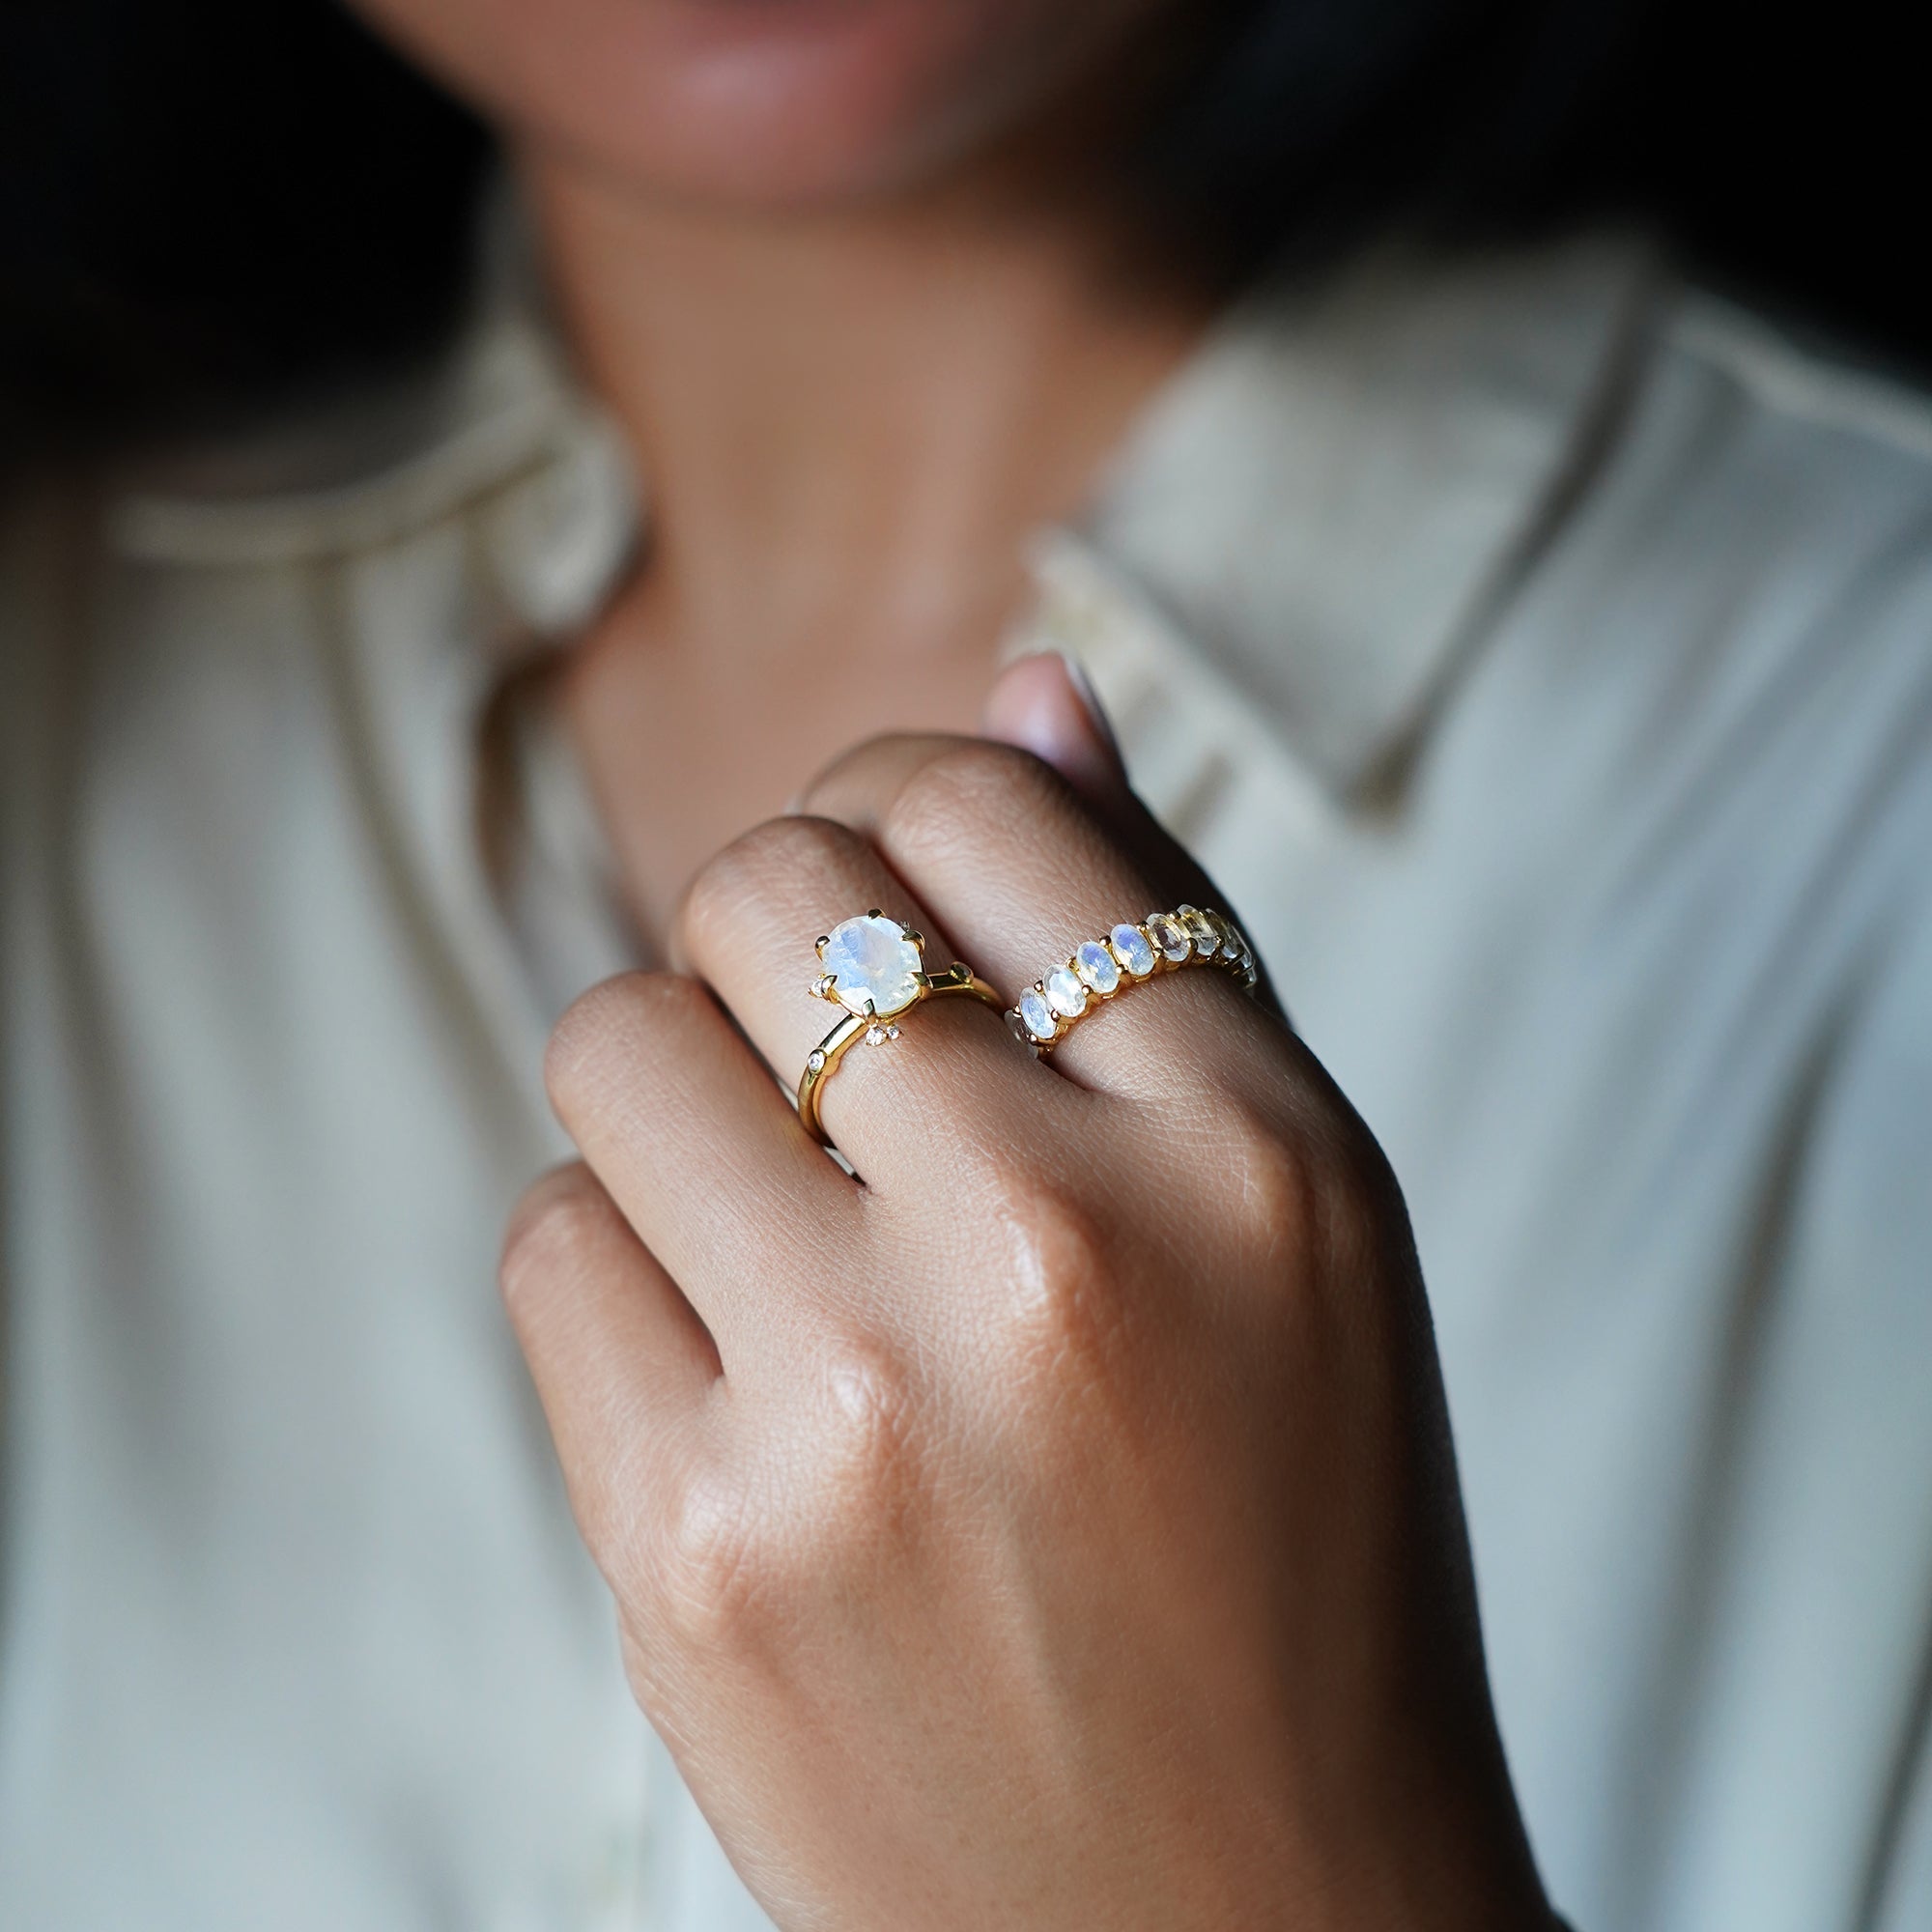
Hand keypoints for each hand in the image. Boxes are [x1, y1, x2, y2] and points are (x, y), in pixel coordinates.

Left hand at [503, 659, 1553, 1930]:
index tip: (904, 891)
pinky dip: (622, 1263)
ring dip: (679, 1087)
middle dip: (783, 936)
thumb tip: (1025, 682)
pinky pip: (552, 1243)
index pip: (986, 806)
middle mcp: (1060, 1253)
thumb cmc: (1289, 1548)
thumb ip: (1164, 939)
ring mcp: (857, 1411)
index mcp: (1261, 1156)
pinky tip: (734, 1365)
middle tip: (836, 1051)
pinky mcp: (690, 1560)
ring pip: (617, 1040)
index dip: (912, 808)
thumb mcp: (1301, 1227)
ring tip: (781, 1208)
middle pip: (768, 888)